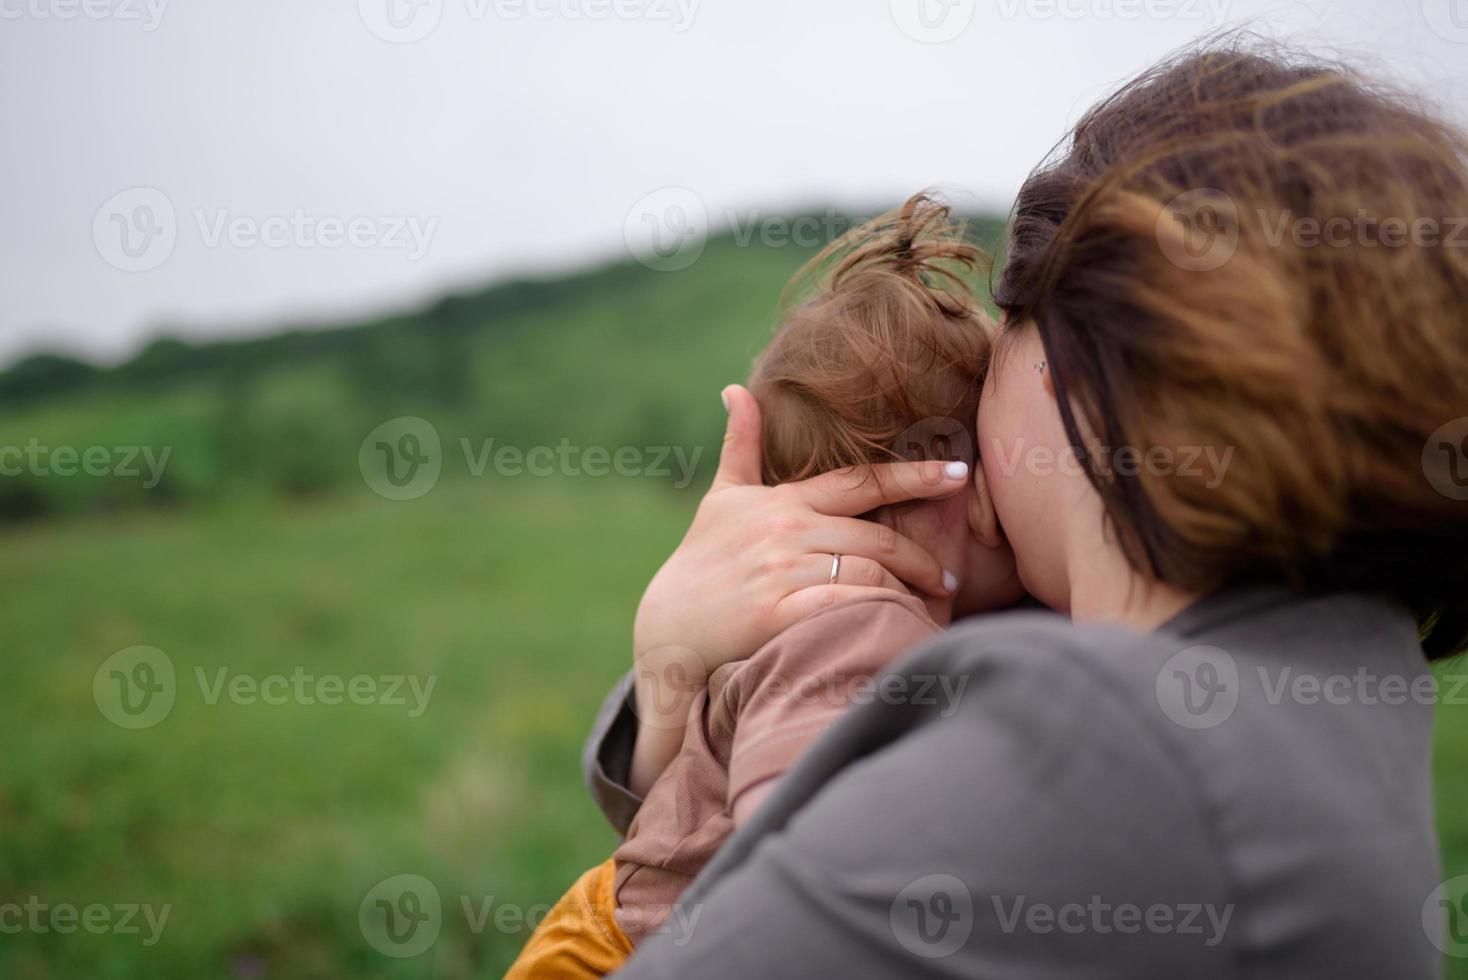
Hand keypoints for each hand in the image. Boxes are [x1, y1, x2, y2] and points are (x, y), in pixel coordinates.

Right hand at [628, 384, 973, 793]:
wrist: (667, 626)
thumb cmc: (701, 562)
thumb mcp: (721, 498)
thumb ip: (740, 446)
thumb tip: (735, 389)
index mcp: (784, 502)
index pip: (862, 481)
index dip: (915, 474)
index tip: (958, 472)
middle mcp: (786, 530)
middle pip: (876, 537)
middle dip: (921, 559)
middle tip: (949, 580)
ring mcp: (781, 571)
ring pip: (868, 573)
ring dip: (906, 590)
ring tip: (929, 605)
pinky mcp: (777, 612)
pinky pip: (846, 605)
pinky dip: (878, 612)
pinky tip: (898, 622)